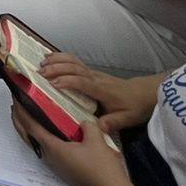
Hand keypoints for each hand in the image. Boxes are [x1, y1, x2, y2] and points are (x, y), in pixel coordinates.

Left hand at [11, 106, 132, 185]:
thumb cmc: (102, 168)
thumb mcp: (96, 140)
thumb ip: (87, 125)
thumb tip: (83, 122)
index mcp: (53, 148)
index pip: (31, 126)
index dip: (22, 111)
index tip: (16, 98)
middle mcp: (49, 157)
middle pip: (27, 136)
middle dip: (19, 120)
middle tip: (17, 105)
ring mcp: (54, 164)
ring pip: (34, 143)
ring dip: (28, 130)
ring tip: (27, 116)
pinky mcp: (62, 169)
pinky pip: (44, 149)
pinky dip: (39, 138)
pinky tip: (48, 134)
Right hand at [39, 53, 157, 132]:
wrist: (145, 93)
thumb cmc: (135, 106)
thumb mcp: (127, 119)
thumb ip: (111, 123)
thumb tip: (96, 127)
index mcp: (102, 89)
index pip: (83, 82)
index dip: (68, 81)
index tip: (52, 84)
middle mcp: (96, 78)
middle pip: (75, 68)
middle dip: (57, 68)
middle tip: (40, 73)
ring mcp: (93, 73)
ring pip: (74, 62)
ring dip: (57, 60)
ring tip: (41, 62)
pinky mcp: (91, 72)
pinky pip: (75, 62)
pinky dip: (61, 57)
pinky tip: (51, 57)